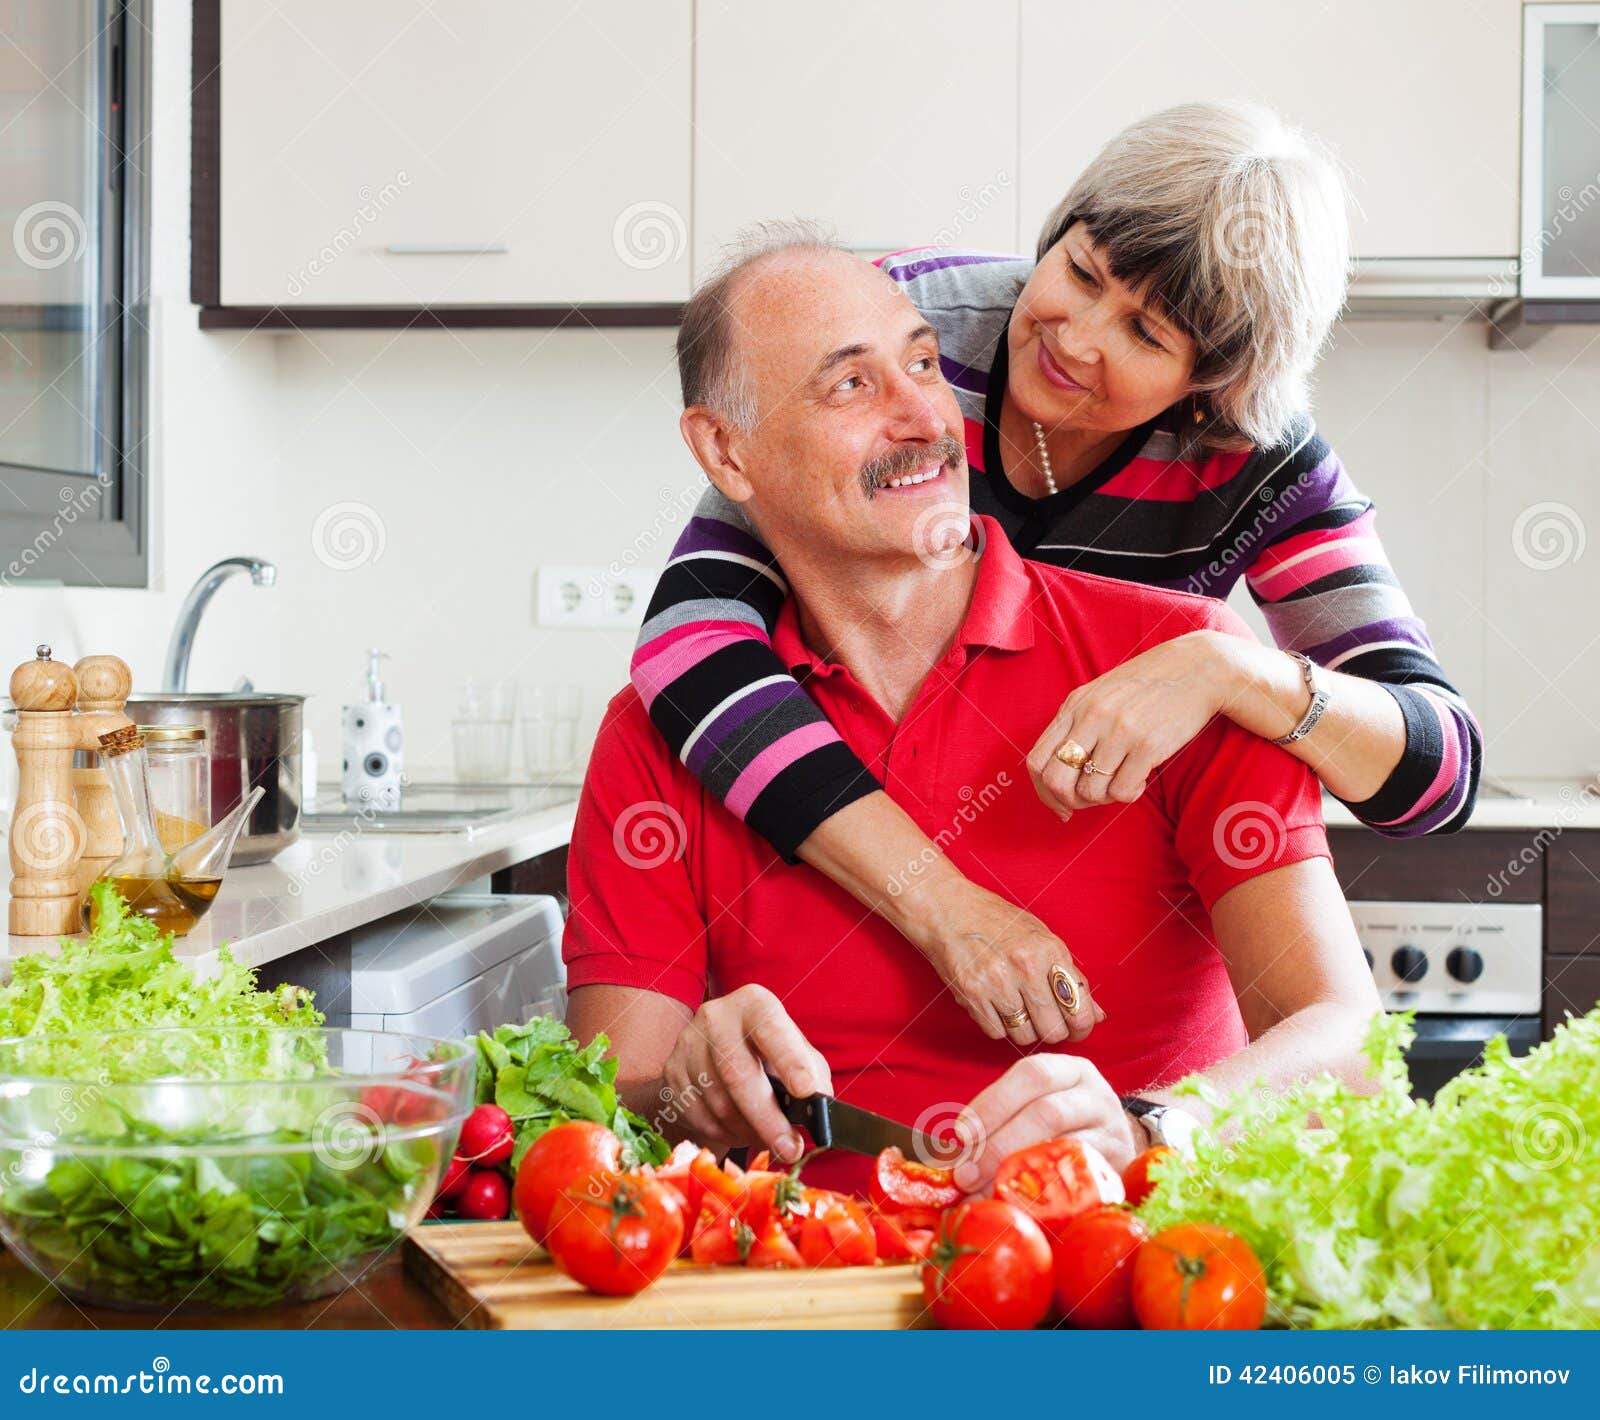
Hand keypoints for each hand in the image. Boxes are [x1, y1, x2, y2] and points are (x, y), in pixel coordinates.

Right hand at [658, 983, 830, 1164]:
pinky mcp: (672, 1072)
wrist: (713, 1053)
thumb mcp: (796, 1051)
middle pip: (737, 1073)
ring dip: (748, 1131)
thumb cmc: (767, 1053)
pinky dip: (725, 1134)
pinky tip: (741, 1132)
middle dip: (768, 1118)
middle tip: (790, 1149)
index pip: (771, 1029)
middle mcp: (716, 1017)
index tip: (806, 1091)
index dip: (789, 1060)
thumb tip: (819, 1107)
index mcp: (754, 1004)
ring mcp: (688, 1044)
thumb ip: (812, 1074)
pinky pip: (699, 1116)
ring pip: (718, 1102)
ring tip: (768, 1139)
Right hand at [910, 878, 1102, 1047]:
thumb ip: (1071, 976)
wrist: (947, 908)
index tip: (1076, 1028)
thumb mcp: (1041, 936)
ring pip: (1024, 1036)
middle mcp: (1025, 968)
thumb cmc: (997, 920)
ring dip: (1024, 1029)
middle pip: (1053, 1031)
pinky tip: (995, 1003)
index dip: (1082, 1028)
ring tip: (1017, 1006)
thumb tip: (1097, 1015)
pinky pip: (996, 1033)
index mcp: (1049, 950)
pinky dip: (998, 1025)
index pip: (1079, 1010)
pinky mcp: (971, 996)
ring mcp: (997, 983)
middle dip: (1052, 1031)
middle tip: (1045, 1020)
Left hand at [950, 1054, 1144, 1192]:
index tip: (960, 1132)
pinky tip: (1018, 1208)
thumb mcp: (1035, 1111)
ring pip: (1065, 1149)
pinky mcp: (1118, 1171)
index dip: (993, 1101)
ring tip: (985, 1194)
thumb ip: (997, 1127)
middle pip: (1047, 1112)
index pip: (1032, 1073)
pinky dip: (1044, 1197)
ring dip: (1018, 1174)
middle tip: (966, 1176)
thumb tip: (949, 1165)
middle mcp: (1097, 1095)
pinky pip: (1079, 1184)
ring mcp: (1114, 1133)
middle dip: (999, 1144)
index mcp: (1071, 1071)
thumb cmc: (1063, 1129)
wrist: (1120, 1152)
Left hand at [1026, 630, 1234, 816]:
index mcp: (1074, 706)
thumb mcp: (1101, 695)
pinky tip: (1140, 779)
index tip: (1059, 803)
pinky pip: (1122, 792)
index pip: (1036, 760)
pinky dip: (1129, 794)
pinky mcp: (1147, 745)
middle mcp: (1091, 717)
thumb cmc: (1147, 686)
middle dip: (1068, 801)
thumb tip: (1057, 776)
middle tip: (1089, 800)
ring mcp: (1118, 731)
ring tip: (1121, 781)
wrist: (1197, 668)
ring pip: (1090, 791)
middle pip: (1056, 781)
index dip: (1043, 792)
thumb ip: (1076, 726)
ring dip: (1104, 797)